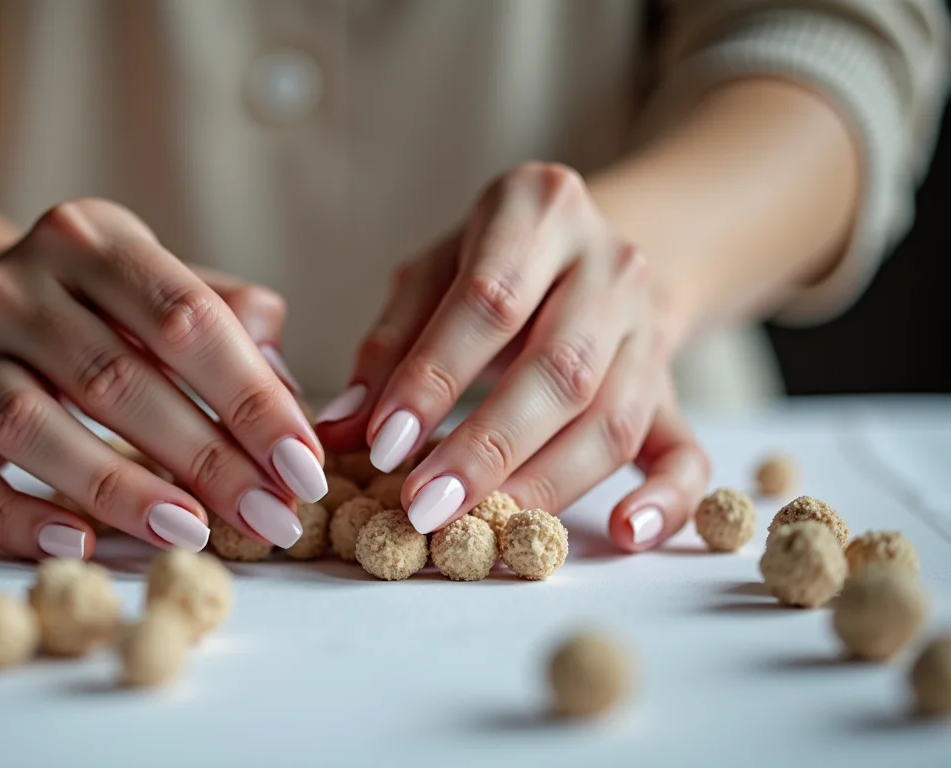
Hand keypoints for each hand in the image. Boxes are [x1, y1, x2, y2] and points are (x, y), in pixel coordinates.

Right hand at [0, 200, 324, 559]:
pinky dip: (17, 518)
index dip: (251, 397)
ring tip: (191, 532)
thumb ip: (229, 324)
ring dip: (118, 488)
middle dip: (205, 456)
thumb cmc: (93, 306)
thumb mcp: (158, 283)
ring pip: (33, 427)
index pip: (185, 317)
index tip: (304, 465)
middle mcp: (14, 287)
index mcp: (91, 239)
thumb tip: (290, 397)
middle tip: (269, 517)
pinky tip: (79, 546)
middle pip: (116, 378)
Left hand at [317, 163, 709, 550]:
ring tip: (482, 534)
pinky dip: (667, 500)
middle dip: (487, 447)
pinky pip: (688, 451)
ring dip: (544, 483)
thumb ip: (389, 344)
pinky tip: (625, 533)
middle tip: (425, 505)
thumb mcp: (431, 273)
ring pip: (612, 418)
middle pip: (560, 369)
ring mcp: (651, 329)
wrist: (592, 250)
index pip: (490, 300)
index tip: (384, 444)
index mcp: (540, 209)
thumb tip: (340, 425)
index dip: (436, 378)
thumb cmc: (490, 263)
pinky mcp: (673, 390)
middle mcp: (611, 264)